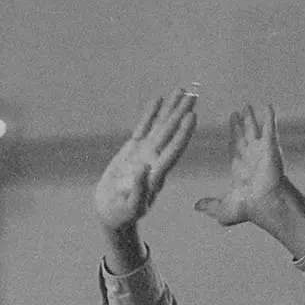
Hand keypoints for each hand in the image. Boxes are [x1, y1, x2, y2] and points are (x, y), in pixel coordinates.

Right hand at [94, 88, 197, 232]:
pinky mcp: (133, 150)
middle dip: (180, 114)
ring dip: (170, 109)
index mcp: (157, 174)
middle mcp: (154, 161)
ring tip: (181, 90)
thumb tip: (143, 168)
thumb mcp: (131, 206)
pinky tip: (157, 100)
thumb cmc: (122, 215)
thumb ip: (139, 189)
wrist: (111, 213)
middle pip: (170, 134)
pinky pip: (143, 128)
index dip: (182, 134)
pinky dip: (150, 114)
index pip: (173, 151)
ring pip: (160, 127)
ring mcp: (144, 154)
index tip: (192, 117)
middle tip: (192, 95)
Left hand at [194, 104, 284, 226]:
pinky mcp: (270, 147)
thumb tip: (196, 206)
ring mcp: (261, 151)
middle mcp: (250, 158)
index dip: (231, 138)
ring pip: (254, 130)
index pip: (233, 148)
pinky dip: (269, 117)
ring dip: (250, 118)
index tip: (228, 130)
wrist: (265, 204)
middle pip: (243, 136)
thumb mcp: (224, 208)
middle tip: (236, 112)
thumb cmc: (248, 208)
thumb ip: (210, 205)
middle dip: (240, 125)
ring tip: (247, 106)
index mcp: (239, 168)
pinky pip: (269, 128)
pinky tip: (268, 106)